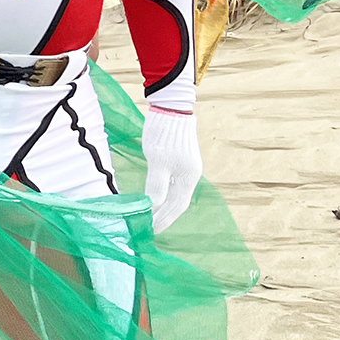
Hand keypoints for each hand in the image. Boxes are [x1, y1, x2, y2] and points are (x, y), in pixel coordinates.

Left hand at [141, 109, 200, 231]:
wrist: (171, 108)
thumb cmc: (164, 135)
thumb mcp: (158, 162)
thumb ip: (157, 186)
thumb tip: (153, 207)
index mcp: (188, 179)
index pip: (176, 207)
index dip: (163, 220)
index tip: (150, 231)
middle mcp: (190, 176)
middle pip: (177, 203)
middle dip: (164, 217)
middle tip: (149, 229)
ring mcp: (186, 168)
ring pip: (175, 194)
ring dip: (164, 207)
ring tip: (151, 217)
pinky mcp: (179, 160)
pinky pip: (172, 184)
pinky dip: (164, 194)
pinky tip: (155, 197)